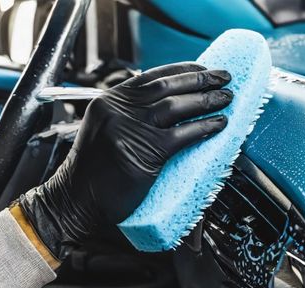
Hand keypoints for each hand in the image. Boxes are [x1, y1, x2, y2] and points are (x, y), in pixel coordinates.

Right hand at [18, 63, 232, 259]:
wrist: (78, 201)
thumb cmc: (94, 172)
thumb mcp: (105, 131)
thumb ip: (128, 115)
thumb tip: (166, 105)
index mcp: (110, 101)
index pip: (151, 76)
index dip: (181, 70)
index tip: (203, 69)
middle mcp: (119, 110)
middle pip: (167, 86)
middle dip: (200, 79)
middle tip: (224, 78)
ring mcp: (131, 129)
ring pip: (177, 105)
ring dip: (207, 100)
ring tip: (226, 98)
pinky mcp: (146, 152)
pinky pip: (183, 134)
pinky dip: (205, 126)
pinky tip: (219, 124)